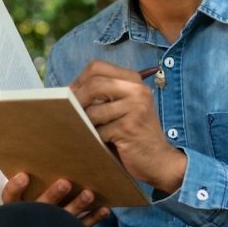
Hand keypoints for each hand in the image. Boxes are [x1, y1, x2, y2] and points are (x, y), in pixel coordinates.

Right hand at [1, 172, 110, 226]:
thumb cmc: (36, 206)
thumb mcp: (29, 193)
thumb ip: (36, 178)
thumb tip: (46, 149)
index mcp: (18, 207)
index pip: (11, 197)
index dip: (15, 187)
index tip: (24, 175)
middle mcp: (33, 218)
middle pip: (41, 207)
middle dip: (53, 195)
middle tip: (65, 183)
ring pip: (64, 218)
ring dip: (77, 205)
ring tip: (89, 194)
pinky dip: (94, 218)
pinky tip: (104, 209)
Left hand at [71, 60, 185, 192]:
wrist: (159, 159)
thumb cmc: (135, 132)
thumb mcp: (124, 106)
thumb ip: (103, 94)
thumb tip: (68, 91)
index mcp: (133, 80)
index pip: (97, 67)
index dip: (79, 80)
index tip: (72, 94)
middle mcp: (137, 90)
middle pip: (94, 84)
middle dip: (77, 99)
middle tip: (68, 112)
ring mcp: (135, 108)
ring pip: (93, 110)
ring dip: (86, 123)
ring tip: (90, 130)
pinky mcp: (129, 128)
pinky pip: (99, 131)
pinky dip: (96, 139)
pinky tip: (103, 142)